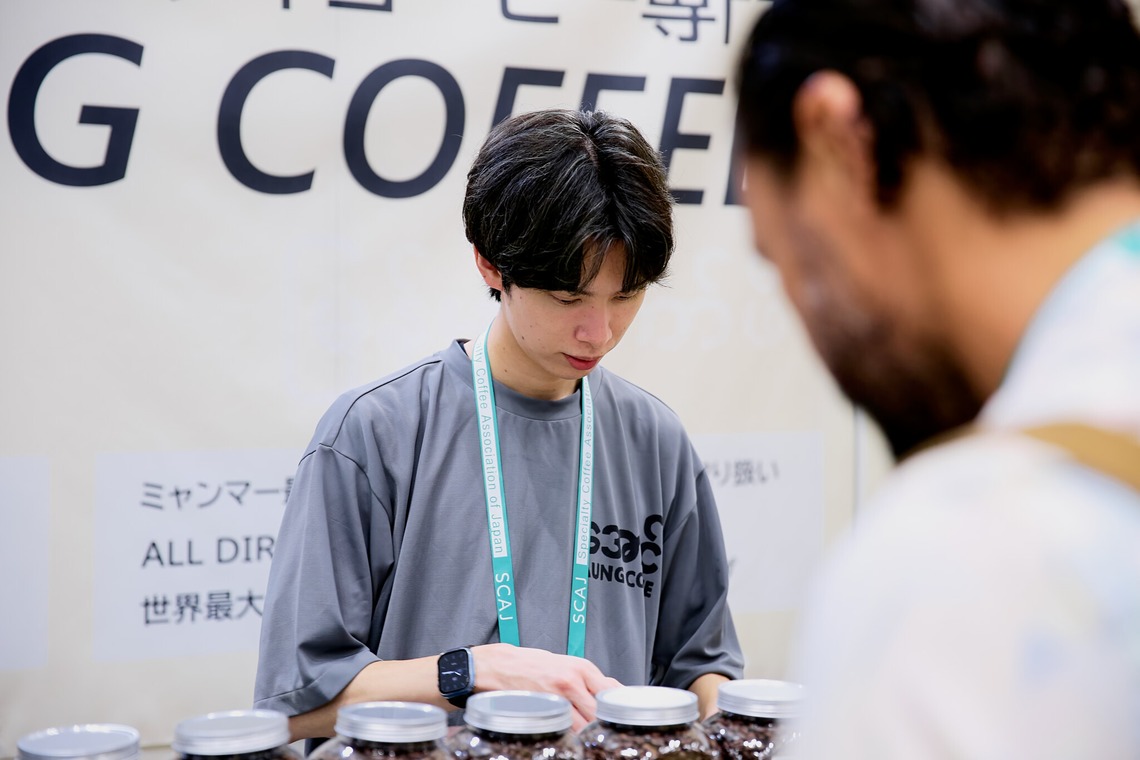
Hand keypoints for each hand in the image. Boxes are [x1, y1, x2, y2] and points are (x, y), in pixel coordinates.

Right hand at [471, 643, 622, 730]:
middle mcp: (574, 680)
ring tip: (585, 734)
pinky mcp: (546, 708)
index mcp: (583, 667)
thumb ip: (589, 679)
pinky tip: (570, 733)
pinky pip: (566, 729)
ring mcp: (559, 695)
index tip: (616, 715)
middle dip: (602, 722)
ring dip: (587, 732)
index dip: (616, 708)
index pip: (612, 692)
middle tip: (601, 729)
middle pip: (601, 711)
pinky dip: (571, 734)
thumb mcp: (567, 664)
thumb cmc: (533, 665)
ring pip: (585, 724)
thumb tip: (611, 692)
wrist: (501, 666)